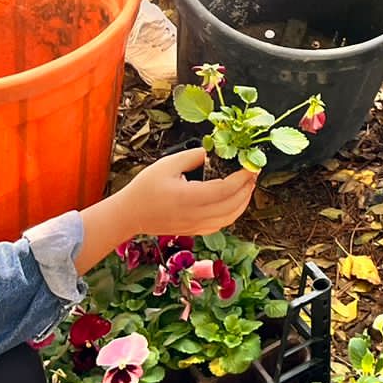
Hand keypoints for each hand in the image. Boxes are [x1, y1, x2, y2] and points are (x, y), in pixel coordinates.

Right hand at [116, 147, 256, 237]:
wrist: (129, 215)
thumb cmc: (145, 188)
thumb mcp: (168, 164)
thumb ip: (194, 156)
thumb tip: (215, 151)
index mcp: (188, 197)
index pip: (225, 190)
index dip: (242, 178)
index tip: (251, 166)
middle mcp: (194, 215)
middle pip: (232, 206)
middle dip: (247, 188)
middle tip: (253, 173)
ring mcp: (195, 226)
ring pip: (229, 219)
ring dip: (243, 202)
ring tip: (247, 185)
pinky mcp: (194, 231)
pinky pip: (220, 225)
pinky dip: (233, 213)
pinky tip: (234, 201)